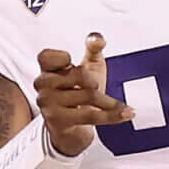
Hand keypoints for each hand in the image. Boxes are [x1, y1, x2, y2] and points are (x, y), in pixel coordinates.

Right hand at [33, 33, 132, 155]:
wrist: (73, 130)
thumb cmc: (80, 95)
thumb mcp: (89, 69)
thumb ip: (93, 50)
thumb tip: (96, 38)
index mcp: (46, 70)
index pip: (46, 56)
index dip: (62, 58)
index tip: (70, 62)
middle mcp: (42, 86)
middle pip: (79, 74)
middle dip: (94, 82)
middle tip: (95, 90)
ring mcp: (47, 103)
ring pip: (88, 95)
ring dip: (109, 102)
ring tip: (118, 106)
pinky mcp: (58, 121)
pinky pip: (91, 114)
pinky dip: (112, 114)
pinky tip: (126, 113)